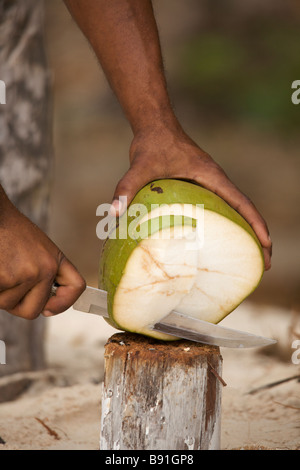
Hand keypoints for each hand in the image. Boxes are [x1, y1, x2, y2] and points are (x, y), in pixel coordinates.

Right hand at [0, 194, 85, 318]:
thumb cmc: (10, 231)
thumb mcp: (37, 248)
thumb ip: (42, 273)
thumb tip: (44, 306)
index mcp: (55, 260)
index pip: (76, 286)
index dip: (63, 303)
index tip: (48, 309)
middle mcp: (45, 269)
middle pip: (33, 310)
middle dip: (17, 305)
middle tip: (7, 284)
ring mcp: (26, 274)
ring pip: (9, 305)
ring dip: (0, 293)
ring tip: (0, 268)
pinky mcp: (5, 278)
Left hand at [110, 125, 271, 269]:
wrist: (155, 126)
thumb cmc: (152, 144)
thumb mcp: (140, 166)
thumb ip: (127, 187)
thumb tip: (114, 213)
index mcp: (212, 177)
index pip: (242, 203)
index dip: (257, 224)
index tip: (266, 245)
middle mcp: (216, 182)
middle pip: (246, 211)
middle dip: (258, 236)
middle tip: (264, 264)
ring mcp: (211, 185)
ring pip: (236, 211)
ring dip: (246, 233)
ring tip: (249, 259)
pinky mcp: (202, 188)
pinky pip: (221, 209)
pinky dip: (227, 226)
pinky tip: (218, 243)